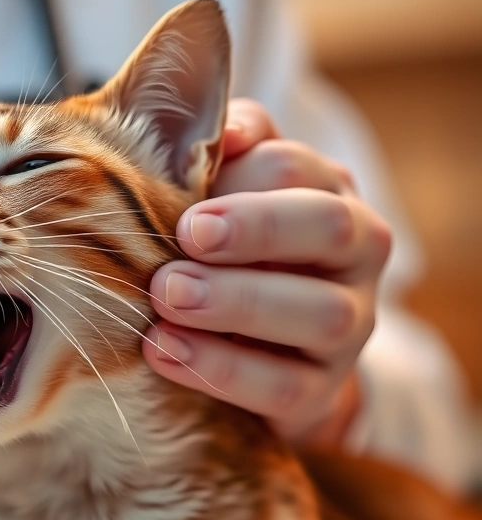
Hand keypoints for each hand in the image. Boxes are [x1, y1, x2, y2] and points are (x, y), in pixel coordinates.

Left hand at [141, 98, 391, 444]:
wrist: (252, 346)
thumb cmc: (224, 250)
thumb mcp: (222, 195)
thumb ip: (220, 153)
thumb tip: (219, 129)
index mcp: (327, 191)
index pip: (298, 168)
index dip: (245, 176)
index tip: (186, 199)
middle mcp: (355, 254)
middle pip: (331, 227)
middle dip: (258, 228)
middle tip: (186, 236)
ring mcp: (349, 325)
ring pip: (320, 313)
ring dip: (237, 302)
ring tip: (166, 296)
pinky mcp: (321, 390)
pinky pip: (285, 386)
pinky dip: (220, 369)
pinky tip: (162, 349)